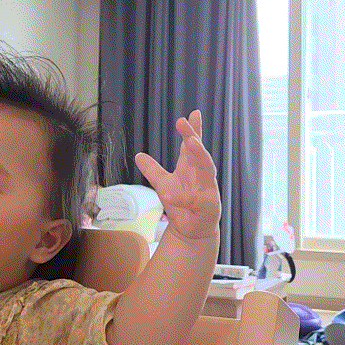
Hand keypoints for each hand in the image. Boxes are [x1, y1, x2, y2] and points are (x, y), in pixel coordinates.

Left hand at [135, 110, 220, 240]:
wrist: (190, 230)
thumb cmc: (182, 204)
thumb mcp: (163, 183)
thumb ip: (153, 169)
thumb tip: (138, 155)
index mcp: (191, 168)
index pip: (193, 145)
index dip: (193, 129)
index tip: (193, 114)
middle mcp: (201, 176)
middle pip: (199, 153)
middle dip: (193, 137)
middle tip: (185, 123)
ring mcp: (206, 190)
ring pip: (206, 170)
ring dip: (198, 155)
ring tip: (190, 143)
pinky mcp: (204, 208)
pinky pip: (192, 201)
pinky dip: (181, 198)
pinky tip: (168, 195)